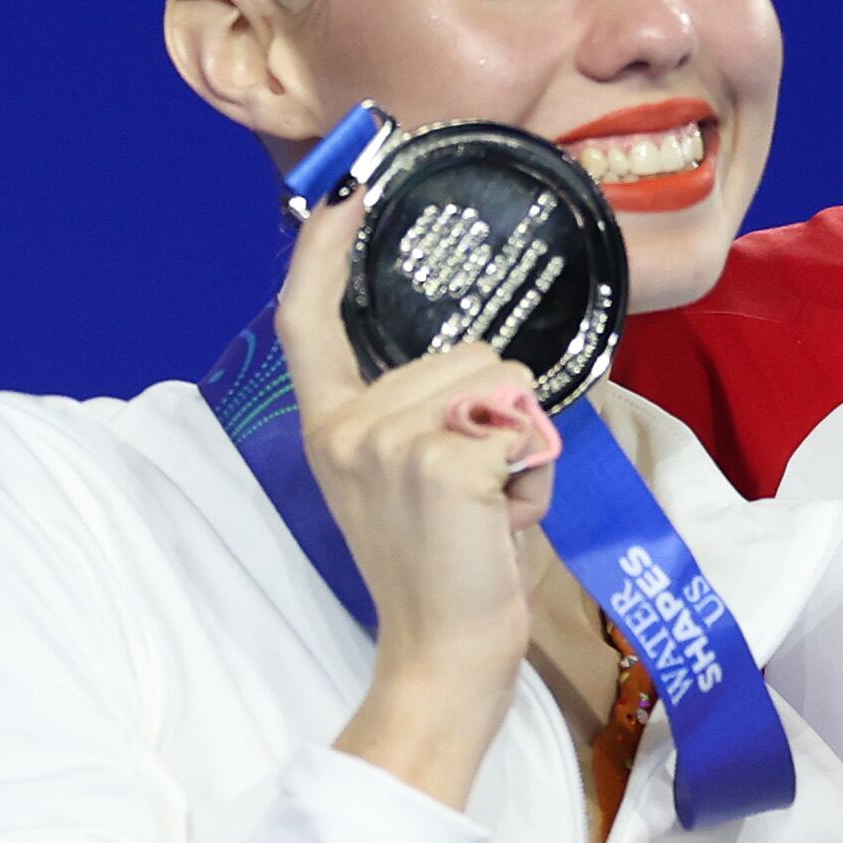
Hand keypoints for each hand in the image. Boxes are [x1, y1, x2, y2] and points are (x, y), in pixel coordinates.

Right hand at [271, 182, 566, 809]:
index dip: (323, 250)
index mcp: (332, 427)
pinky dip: (534, 480)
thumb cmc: (443, 567)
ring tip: (489, 506)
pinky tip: (502, 525)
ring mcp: (392, 442)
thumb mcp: (408, 479)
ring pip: (504, 382)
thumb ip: (418, 417)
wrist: (443, 653)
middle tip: (476, 490)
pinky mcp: (444, 462)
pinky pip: (526, 433)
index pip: (309, 320)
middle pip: (467, 352)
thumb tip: (481, 365)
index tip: (346, 189)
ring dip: (520, 445)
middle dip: (500, 412)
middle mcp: (349, 426)